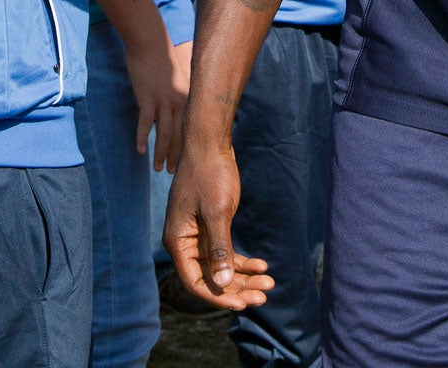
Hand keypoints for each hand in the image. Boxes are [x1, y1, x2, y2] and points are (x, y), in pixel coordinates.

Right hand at [124, 29, 188, 172]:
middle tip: (176, 174)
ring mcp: (164, 100)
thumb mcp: (179, 77)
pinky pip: (145, 122)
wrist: (150, 42)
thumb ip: (182, 94)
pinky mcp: (147, 98)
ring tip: (159, 169)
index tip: (192, 161)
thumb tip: (182, 110)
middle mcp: (180, 100)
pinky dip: (142, 137)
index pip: (193, 126)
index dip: (193, 145)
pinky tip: (140, 151)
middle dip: (179, 156)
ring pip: (165, 133)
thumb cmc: (163, 59)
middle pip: (181, 134)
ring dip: (162, 153)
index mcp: (190, 96)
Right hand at [165, 137, 275, 310]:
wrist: (210, 143)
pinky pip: (224, 251)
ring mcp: (198, 234)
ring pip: (220, 265)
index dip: (219, 296)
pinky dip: (243, 260)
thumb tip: (222, 284)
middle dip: (238, 288)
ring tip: (269, 284)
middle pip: (210, 276)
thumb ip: (218, 249)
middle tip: (265, 297)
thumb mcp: (217, 213)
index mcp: (178, 242)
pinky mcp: (211, 225)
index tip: (244, 304)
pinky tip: (262, 266)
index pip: (196, 281)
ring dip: (243, 276)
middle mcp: (185, 242)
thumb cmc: (210, 175)